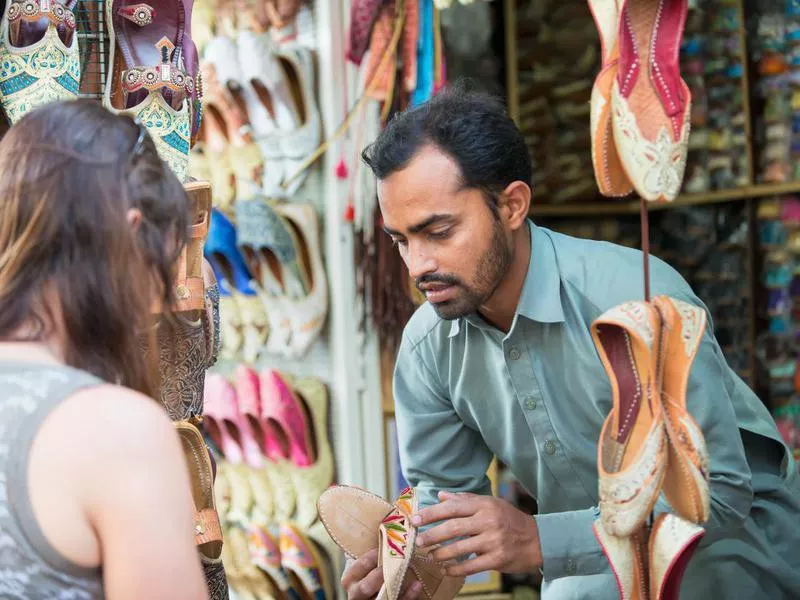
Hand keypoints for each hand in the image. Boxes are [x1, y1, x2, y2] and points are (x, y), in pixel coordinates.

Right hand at [341, 549, 423, 599]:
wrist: (365, 594)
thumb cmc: (366, 571)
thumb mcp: (361, 562)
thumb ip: (367, 549)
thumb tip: (383, 520)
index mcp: (349, 578)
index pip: (359, 566)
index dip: (371, 557)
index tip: (386, 546)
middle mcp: (356, 593)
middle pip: (366, 587)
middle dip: (380, 575)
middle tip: (395, 563)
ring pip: (382, 599)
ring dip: (397, 586)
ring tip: (409, 571)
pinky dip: (408, 595)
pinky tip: (417, 584)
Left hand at [412, 491, 541, 576]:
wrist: (538, 539)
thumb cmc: (509, 519)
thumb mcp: (490, 503)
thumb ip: (464, 500)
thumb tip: (441, 496)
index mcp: (484, 505)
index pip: (452, 507)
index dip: (431, 513)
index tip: (415, 519)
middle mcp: (488, 521)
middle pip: (453, 528)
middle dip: (432, 534)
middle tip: (418, 541)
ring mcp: (493, 541)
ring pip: (460, 548)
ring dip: (441, 553)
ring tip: (430, 555)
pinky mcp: (497, 559)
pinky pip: (471, 566)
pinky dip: (456, 569)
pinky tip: (446, 569)